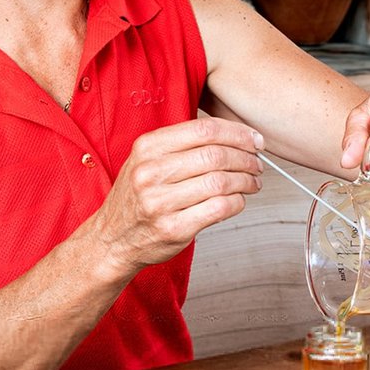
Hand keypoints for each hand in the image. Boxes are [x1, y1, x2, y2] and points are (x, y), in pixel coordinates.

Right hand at [85, 117, 263, 273]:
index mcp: (147, 147)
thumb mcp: (147, 159)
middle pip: (215, 155)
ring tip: (252, 182)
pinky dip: (237, 202)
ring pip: (220, 182)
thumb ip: (183, 144)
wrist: (113, 238)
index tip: (254, 140)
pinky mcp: (173, 229)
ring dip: (246, 181)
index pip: (204, 130)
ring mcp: (160, 203)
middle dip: (246, 158)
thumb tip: (236, 135)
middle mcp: (150, 173)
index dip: (237, 133)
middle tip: (257, 163)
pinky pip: (219, 209)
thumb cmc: (137, 197)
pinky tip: (238, 200)